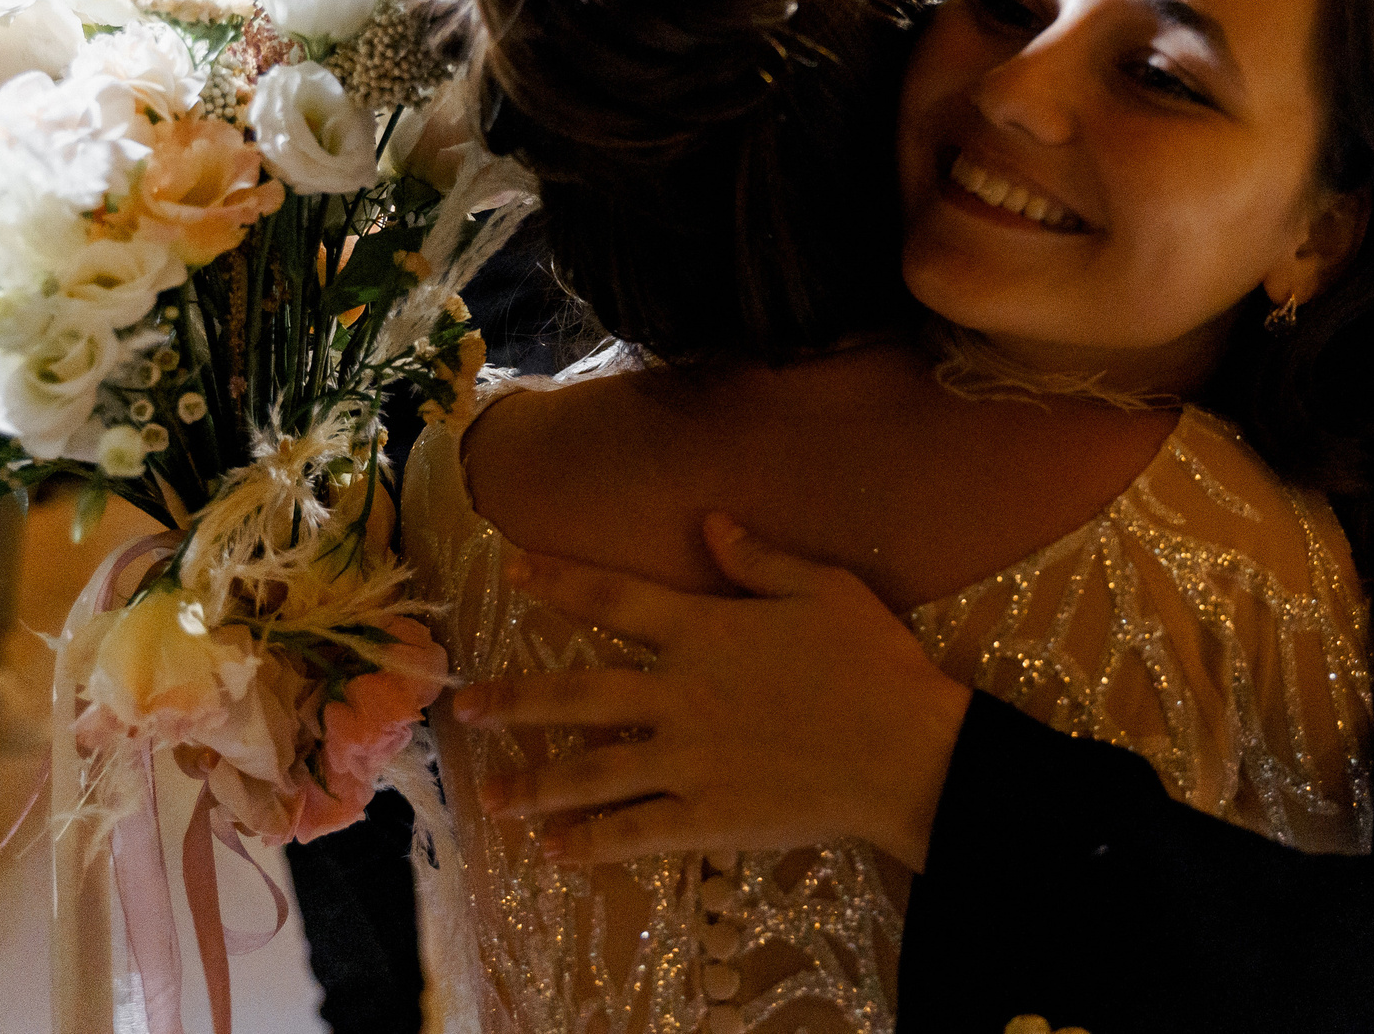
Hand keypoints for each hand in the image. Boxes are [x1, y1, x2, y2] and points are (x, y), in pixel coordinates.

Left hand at [451, 513, 973, 870]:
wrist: (908, 753)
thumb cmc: (875, 664)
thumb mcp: (825, 589)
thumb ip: (759, 558)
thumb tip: (710, 522)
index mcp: (705, 630)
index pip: (614, 597)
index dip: (559, 580)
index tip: (513, 571)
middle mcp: (679, 693)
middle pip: (578, 694)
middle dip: (516, 699)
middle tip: (466, 706)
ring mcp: (686, 760)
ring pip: (591, 771)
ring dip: (535, 784)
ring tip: (489, 797)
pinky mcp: (705, 817)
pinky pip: (633, 832)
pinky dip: (590, 843)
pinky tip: (555, 851)